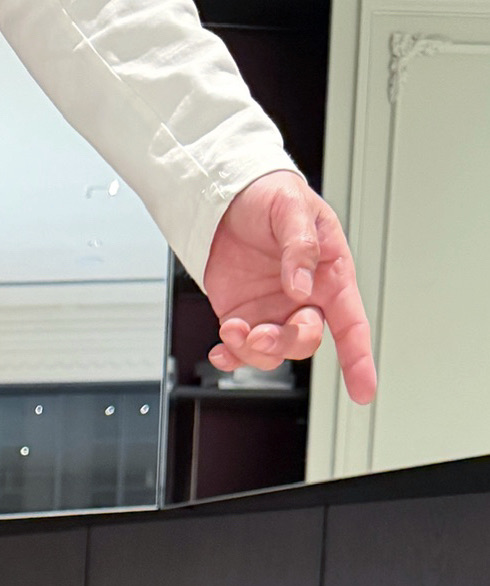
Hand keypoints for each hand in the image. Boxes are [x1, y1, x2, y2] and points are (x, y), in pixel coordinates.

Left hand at [203, 170, 376, 404]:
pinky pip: (241, 350)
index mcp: (330, 275)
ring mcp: (272, 311)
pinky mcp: (243, 317)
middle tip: (259, 333)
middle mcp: (304, 299)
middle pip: (305, 341)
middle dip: (282, 344)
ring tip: (231, 329)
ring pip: (272, 351)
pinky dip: (230, 357)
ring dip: (251, 350)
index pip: (351, 323)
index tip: (364, 390)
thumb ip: (299, 246)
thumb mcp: (291, 208)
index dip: (359, 358)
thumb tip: (299, 285)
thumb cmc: (271, 196)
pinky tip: (220, 350)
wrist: (229, 197)